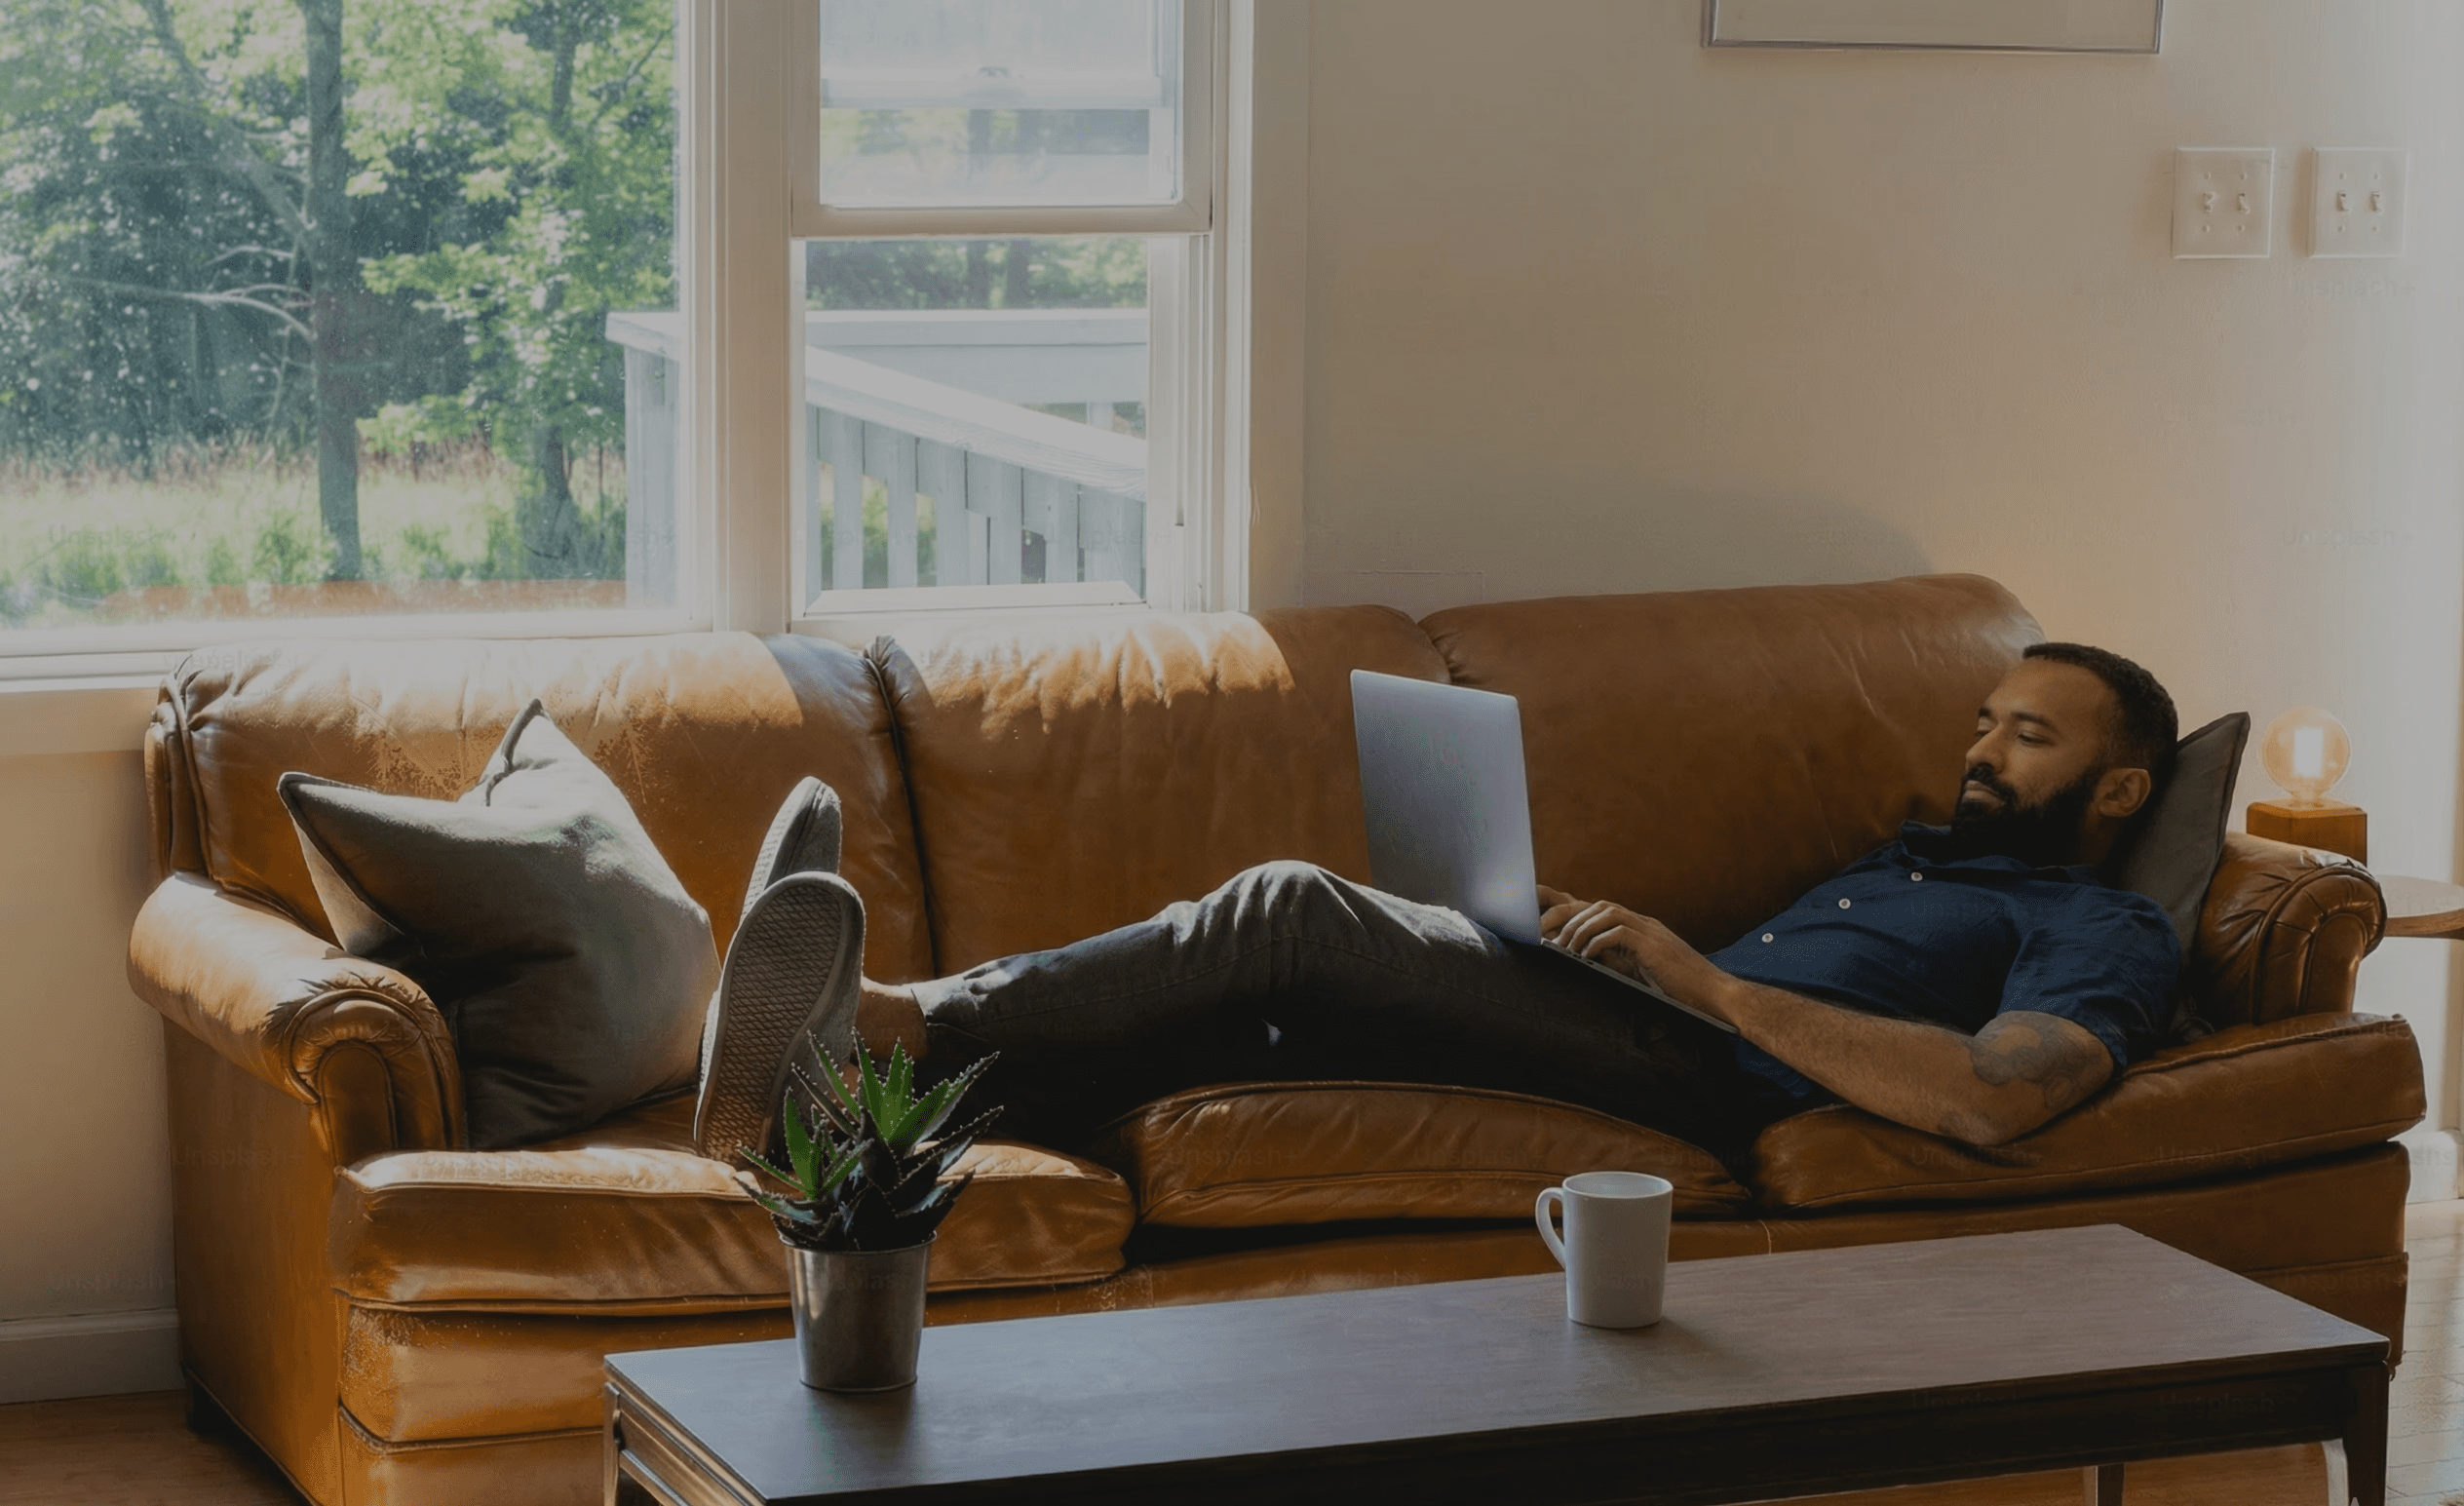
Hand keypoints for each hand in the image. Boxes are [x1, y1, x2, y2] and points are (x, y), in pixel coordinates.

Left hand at [1538, 885, 1733, 1018]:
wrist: (1714, 995)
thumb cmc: (1680, 990)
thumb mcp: (1642, 972)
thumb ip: (1619, 962)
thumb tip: (1587, 961)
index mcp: (1640, 929)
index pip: (1601, 910)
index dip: (1573, 913)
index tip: (1549, 927)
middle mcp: (1644, 924)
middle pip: (1598, 905)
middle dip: (1567, 915)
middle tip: (1544, 933)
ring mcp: (1650, 931)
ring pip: (1606, 912)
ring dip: (1579, 927)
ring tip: (1563, 946)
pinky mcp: (1653, 945)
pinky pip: (1618, 932)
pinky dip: (1596, 941)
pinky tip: (1585, 955)